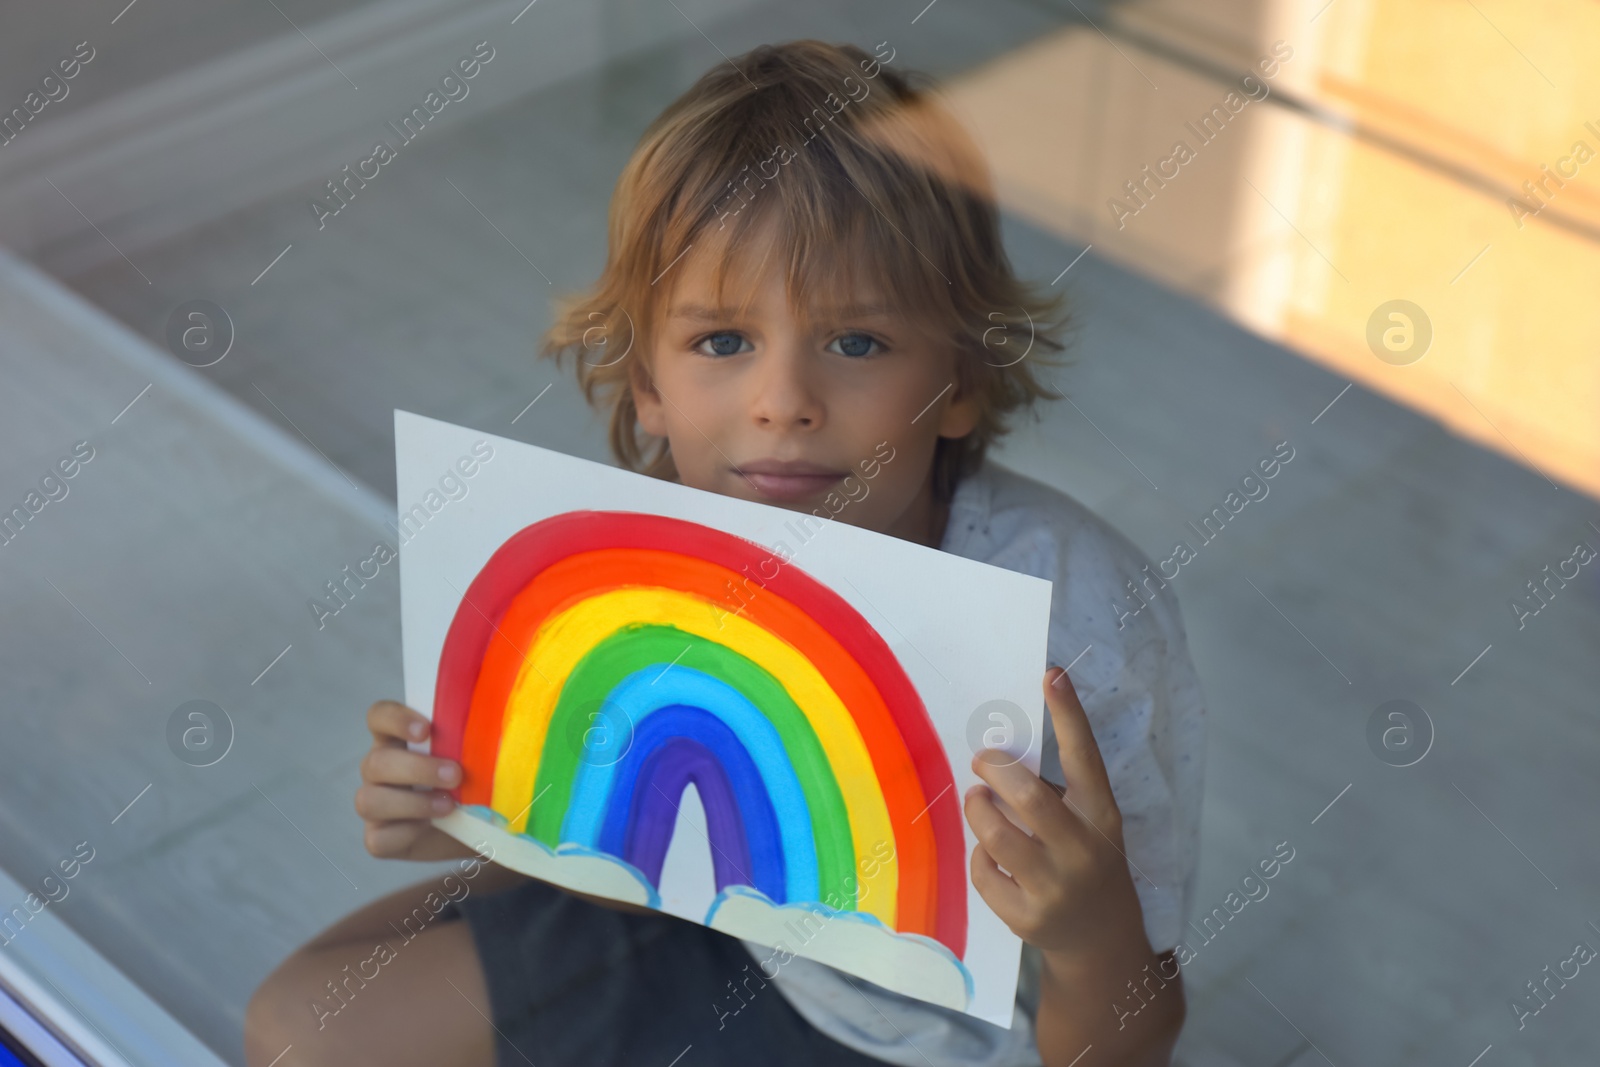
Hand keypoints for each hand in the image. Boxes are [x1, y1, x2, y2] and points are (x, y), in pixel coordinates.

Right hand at [356, 700, 478, 862]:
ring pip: (369, 801)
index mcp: (397, 738)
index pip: (379, 716)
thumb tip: (502, 710)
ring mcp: (374, 804)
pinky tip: (431, 827)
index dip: (396, 719)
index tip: (426, 729)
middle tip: (455, 774)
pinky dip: (407, 833)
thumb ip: (475, 734)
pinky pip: (379, 839)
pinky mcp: (379, 838)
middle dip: (417, 769)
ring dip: (413, 803)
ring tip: (448, 805)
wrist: (478, 827)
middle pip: (376, 762)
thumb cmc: (473, 780)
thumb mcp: (475, 755)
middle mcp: (379, 769)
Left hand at [963, 667, 1149, 958]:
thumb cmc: (1087, 861)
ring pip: (996, 835)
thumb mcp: (1090, 823)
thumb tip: (1000, 754)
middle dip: (996, 769)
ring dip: (977, 809)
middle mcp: (1083, 852)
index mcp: (1102, 817)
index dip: (1069, 716)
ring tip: (978, 800)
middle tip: (983, 759)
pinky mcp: (1026, 918)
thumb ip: (1057, 791)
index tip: (1052, 675)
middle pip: (1029, 797)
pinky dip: (979, 855)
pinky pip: (983, 872)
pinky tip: (990, 853)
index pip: (1086, 759)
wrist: (1102, 939)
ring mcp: (1055, 889)